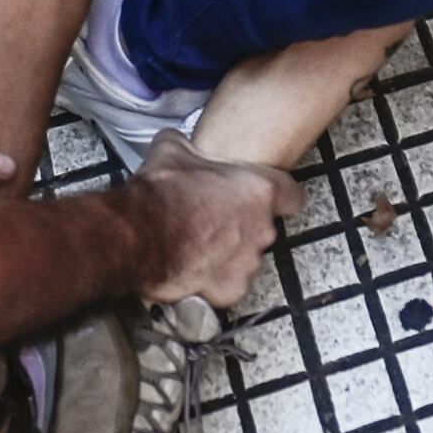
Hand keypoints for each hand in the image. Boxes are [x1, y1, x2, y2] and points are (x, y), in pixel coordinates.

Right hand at [129, 130, 303, 307]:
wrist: (139, 237)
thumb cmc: (162, 193)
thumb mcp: (173, 149)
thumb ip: (189, 146)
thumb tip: (177, 141)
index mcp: (260, 191)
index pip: (293, 196)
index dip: (280, 196)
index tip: (267, 197)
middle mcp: (262, 229)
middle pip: (264, 227)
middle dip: (244, 224)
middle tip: (214, 217)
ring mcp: (247, 263)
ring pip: (247, 257)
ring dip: (230, 253)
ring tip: (199, 245)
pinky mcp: (229, 290)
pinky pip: (229, 285)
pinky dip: (215, 281)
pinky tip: (193, 269)